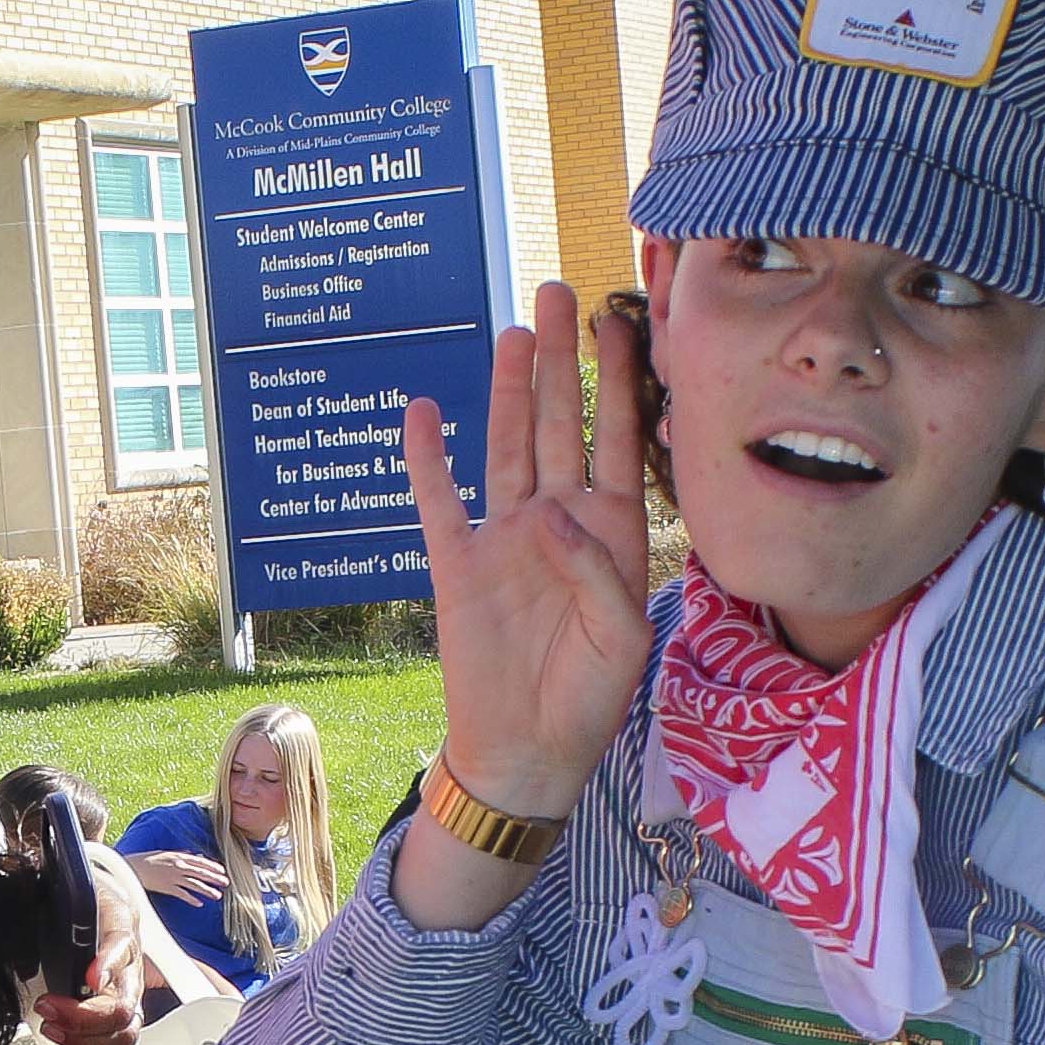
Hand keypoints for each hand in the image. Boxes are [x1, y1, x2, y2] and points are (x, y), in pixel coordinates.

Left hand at [38, 868, 148, 1044]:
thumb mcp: (70, 899)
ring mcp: (127, 999)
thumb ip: (50, 913)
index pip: (122, 948)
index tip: (91, 976)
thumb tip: (28, 954)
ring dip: (86, 1042)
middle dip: (83, 1017)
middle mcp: (130, 972)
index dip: (107, 965)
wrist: (97, 910)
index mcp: (120, 933)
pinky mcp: (119, 1021)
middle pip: (123, 1008)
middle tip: (48, 1007)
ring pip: (124, 1035)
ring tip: (53, 1031)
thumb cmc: (85, 906)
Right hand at [130, 844, 227, 904]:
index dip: (212, 866)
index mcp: (179, 856)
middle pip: (200, 872)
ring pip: (194, 884)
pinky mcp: (167, 887)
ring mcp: (173, 877)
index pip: (200, 861)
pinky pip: (182, 894)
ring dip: (207, 890)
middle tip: (226, 883)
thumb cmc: (148, 859)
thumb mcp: (166, 853)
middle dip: (215, 878)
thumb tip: (193, 855)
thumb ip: (181, 854)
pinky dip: (192, 899)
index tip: (223, 871)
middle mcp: (178, 866)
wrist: (132, 867)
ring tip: (217, 895)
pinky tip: (200, 903)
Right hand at [406, 282, 655, 816]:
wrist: (528, 751)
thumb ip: (597, 570)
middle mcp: (559, 521)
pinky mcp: (458, 562)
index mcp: (611, 534)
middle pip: (558, 424)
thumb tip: (552, 513)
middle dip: (561, 360)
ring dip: (508, 389)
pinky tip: (423, 410)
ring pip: (506, 445)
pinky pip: (440, 500)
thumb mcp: (620, 638)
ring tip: (513, 332)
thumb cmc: (589, 698)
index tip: (622, 322)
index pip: (617, 440)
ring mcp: (505, 537)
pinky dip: (429, 457)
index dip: (618, 383)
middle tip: (559, 293)